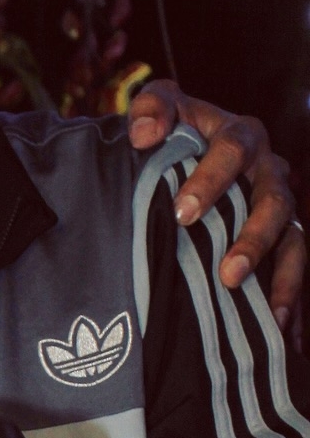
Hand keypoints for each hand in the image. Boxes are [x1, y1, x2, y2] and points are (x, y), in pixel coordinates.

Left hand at [128, 81, 302, 341]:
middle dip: (253, 239)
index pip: (232, 152)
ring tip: (267, 314)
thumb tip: (143, 136)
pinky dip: (291, 296)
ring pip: (294, 239)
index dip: (211, 181)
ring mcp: (282, 202)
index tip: (183, 212)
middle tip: (227, 273)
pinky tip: (284, 332)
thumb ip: (151, 109)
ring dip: (283, 276)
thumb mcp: (160, 104)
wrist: (187, 139)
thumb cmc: (173, 124)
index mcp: (240, 134)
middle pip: (274, 202)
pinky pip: (296, 265)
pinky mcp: (285, 233)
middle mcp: (270, 168)